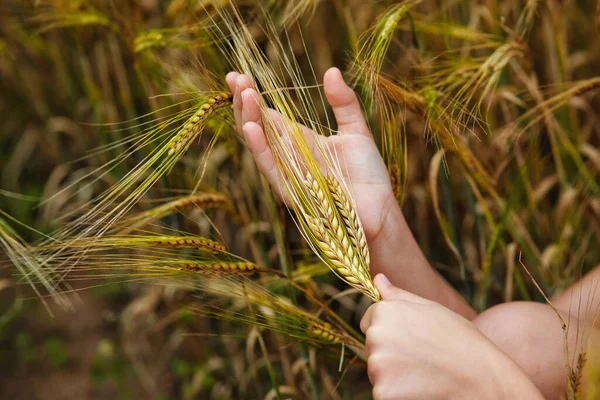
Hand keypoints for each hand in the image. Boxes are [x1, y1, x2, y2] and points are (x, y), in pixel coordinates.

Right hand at [225, 67, 395, 246]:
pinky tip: (249, 126)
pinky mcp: (290, 190)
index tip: (238, 74)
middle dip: (244, 101)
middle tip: (236, 77)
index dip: (252, 95)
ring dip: (248, 117)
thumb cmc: (368, 174)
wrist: (379, 209)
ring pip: (259, 143)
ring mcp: (286, 172)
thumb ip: (343, 102)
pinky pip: (270, 167)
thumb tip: (331, 71)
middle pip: (257, 125)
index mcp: (299, 140)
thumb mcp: (356, 130)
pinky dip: (258, 147)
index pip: (267, 114)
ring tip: (244, 92)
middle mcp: (287, 155)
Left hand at [360, 274, 543, 399]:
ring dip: (394, 376)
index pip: (368, 322)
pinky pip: (383, 394)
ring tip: (424, 374)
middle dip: (390, 354)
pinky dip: (399, 395)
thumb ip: (399, 295)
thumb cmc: (461, 342)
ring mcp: (378, 365)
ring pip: (377, 372)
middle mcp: (376, 336)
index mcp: (384, 312)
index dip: (391, 333)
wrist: (484, 379)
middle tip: (422, 358)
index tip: (413, 340)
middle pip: (371, 348)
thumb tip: (377, 279)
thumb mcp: (431, 309)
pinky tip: (421, 390)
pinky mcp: (383, 392)